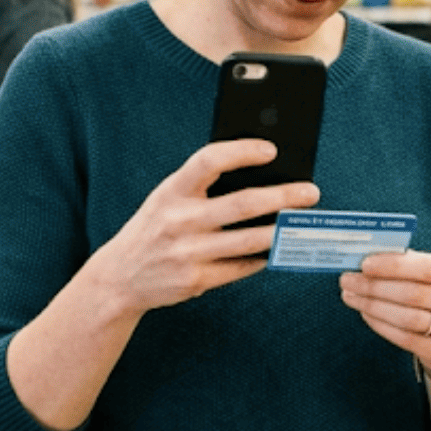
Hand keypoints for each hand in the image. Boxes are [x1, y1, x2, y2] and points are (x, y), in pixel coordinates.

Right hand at [94, 139, 318, 313]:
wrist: (119, 277)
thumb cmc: (154, 230)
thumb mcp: (166, 199)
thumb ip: (200, 187)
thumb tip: (257, 176)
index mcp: (171, 191)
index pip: (209, 161)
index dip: (242, 151)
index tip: (271, 150)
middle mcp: (179, 220)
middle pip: (243, 204)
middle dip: (283, 197)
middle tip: (310, 192)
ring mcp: (189, 253)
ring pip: (250, 240)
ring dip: (283, 231)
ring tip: (303, 223)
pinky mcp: (197, 280)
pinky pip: (242, 267)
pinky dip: (262, 257)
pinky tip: (275, 249)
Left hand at [339, 250, 430, 372]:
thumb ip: (409, 263)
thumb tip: (369, 258)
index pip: (428, 267)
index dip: (393, 266)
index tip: (364, 264)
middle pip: (414, 294)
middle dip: (375, 286)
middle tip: (348, 281)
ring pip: (408, 318)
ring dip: (374, 306)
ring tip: (351, 296)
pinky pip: (406, 339)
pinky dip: (381, 325)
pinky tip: (366, 314)